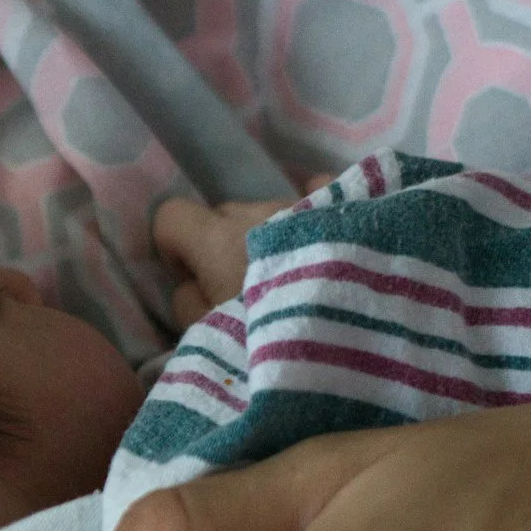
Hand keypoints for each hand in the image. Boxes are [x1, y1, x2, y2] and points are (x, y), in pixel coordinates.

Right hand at [151, 179, 330, 329]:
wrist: (359, 332)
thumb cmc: (277, 337)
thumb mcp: (214, 337)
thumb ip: (186, 303)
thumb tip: (188, 282)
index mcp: (217, 240)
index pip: (172, 216)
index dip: (175, 246)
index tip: (193, 277)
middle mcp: (257, 212)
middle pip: (223, 214)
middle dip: (222, 243)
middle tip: (245, 286)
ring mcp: (303, 204)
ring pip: (266, 212)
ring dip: (268, 236)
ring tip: (295, 276)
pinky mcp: (345, 206)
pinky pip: (317, 192)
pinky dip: (312, 209)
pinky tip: (325, 232)